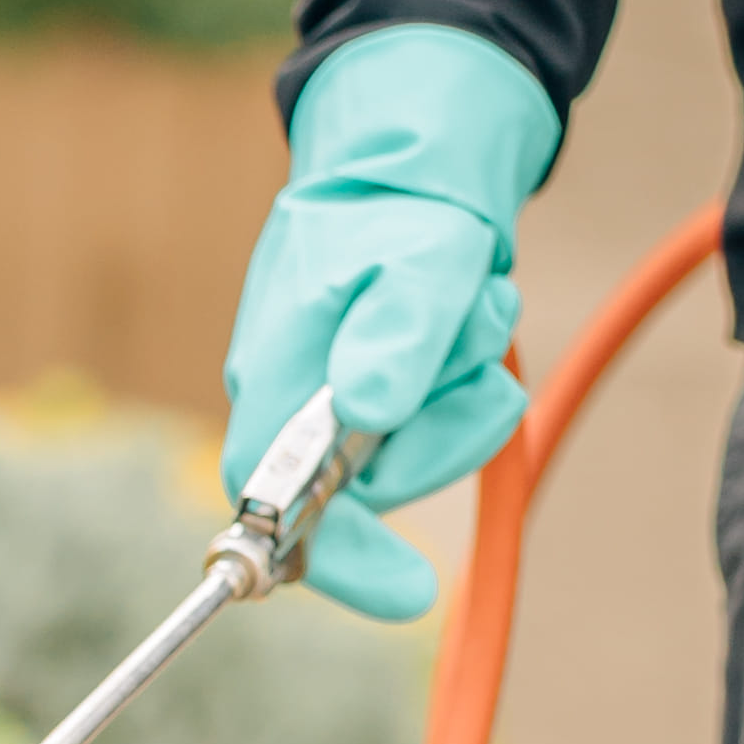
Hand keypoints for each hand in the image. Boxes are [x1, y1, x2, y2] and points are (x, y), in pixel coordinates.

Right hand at [221, 25, 562, 619]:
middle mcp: (300, 399)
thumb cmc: (402, 201)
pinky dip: (473, 374)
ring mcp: (342, 397)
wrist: (417, 150)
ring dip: (464, 387)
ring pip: (418, 449)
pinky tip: (470, 314)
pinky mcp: (384, 387)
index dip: (329, 557)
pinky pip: (444, 417)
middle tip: (466, 358)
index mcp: (275, 375)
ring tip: (469, 308)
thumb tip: (369, 412)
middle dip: (437, 433)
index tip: (408, 593)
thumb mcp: (418, 257)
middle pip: (368, 486)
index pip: (269, 500)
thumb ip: (396, 333)